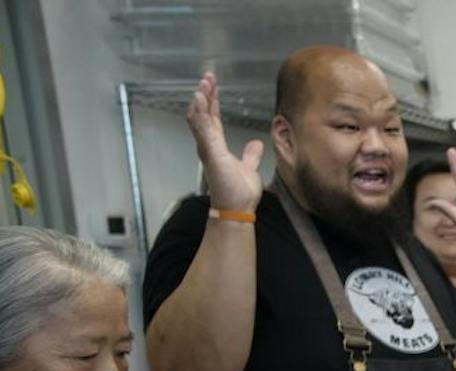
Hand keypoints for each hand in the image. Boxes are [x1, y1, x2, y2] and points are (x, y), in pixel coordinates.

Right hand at [187, 72, 263, 212]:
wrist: (237, 208)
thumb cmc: (239, 191)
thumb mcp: (248, 167)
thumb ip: (250, 155)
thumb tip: (256, 144)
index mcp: (217, 146)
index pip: (212, 118)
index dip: (212, 101)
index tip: (213, 85)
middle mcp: (209, 145)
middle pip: (204, 114)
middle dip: (205, 94)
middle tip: (207, 76)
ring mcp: (208, 148)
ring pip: (200, 118)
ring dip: (201, 99)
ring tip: (203, 83)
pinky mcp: (211, 153)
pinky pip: (203, 129)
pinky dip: (200, 113)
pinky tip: (199, 99)